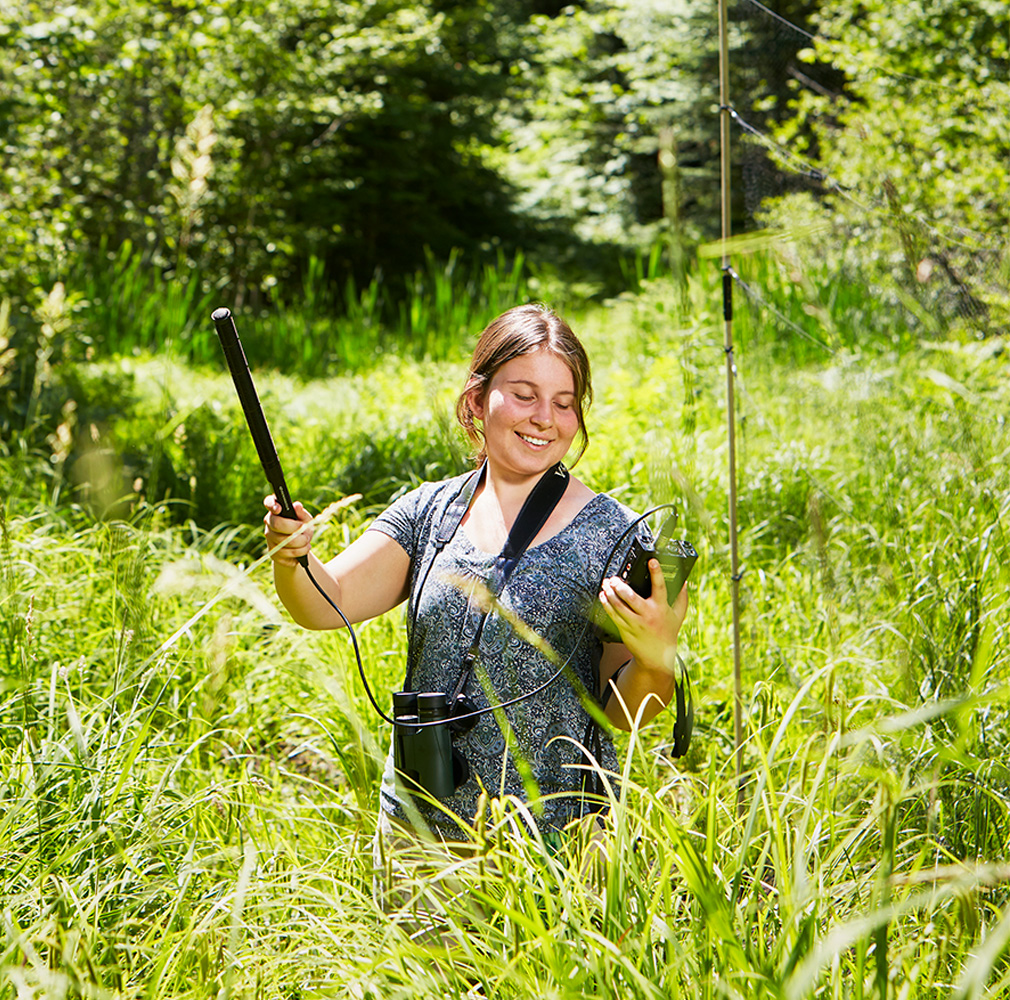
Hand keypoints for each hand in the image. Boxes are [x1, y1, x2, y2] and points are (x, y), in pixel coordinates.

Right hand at [263, 495, 312, 566]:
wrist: (300, 548)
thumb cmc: (302, 529)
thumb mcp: (305, 520)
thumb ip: (301, 513)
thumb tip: (297, 506)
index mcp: (276, 511)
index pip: (269, 503)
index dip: (271, 505)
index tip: (278, 509)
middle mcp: (269, 523)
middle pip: (277, 524)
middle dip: (295, 529)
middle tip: (306, 531)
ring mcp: (269, 538)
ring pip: (284, 541)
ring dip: (301, 542)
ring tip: (307, 541)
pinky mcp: (273, 553)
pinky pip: (286, 553)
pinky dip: (300, 552)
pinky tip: (304, 549)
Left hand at [599, 558, 687, 676]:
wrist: (657, 658)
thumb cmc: (667, 633)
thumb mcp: (678, 615)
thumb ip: (681, 598)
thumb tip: (683, 582)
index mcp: (661, 608)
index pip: (660, 587)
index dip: (656, 573)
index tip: (652, 561)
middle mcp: (647, 614)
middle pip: (631, 597)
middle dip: (620, 586)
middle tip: (614, 578)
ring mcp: (635, 623)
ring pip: (619, 606)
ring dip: (610, 593)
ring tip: (605, 584)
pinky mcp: (625, 629)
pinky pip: (613, 615)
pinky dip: (606, 604)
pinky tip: (603, 596)